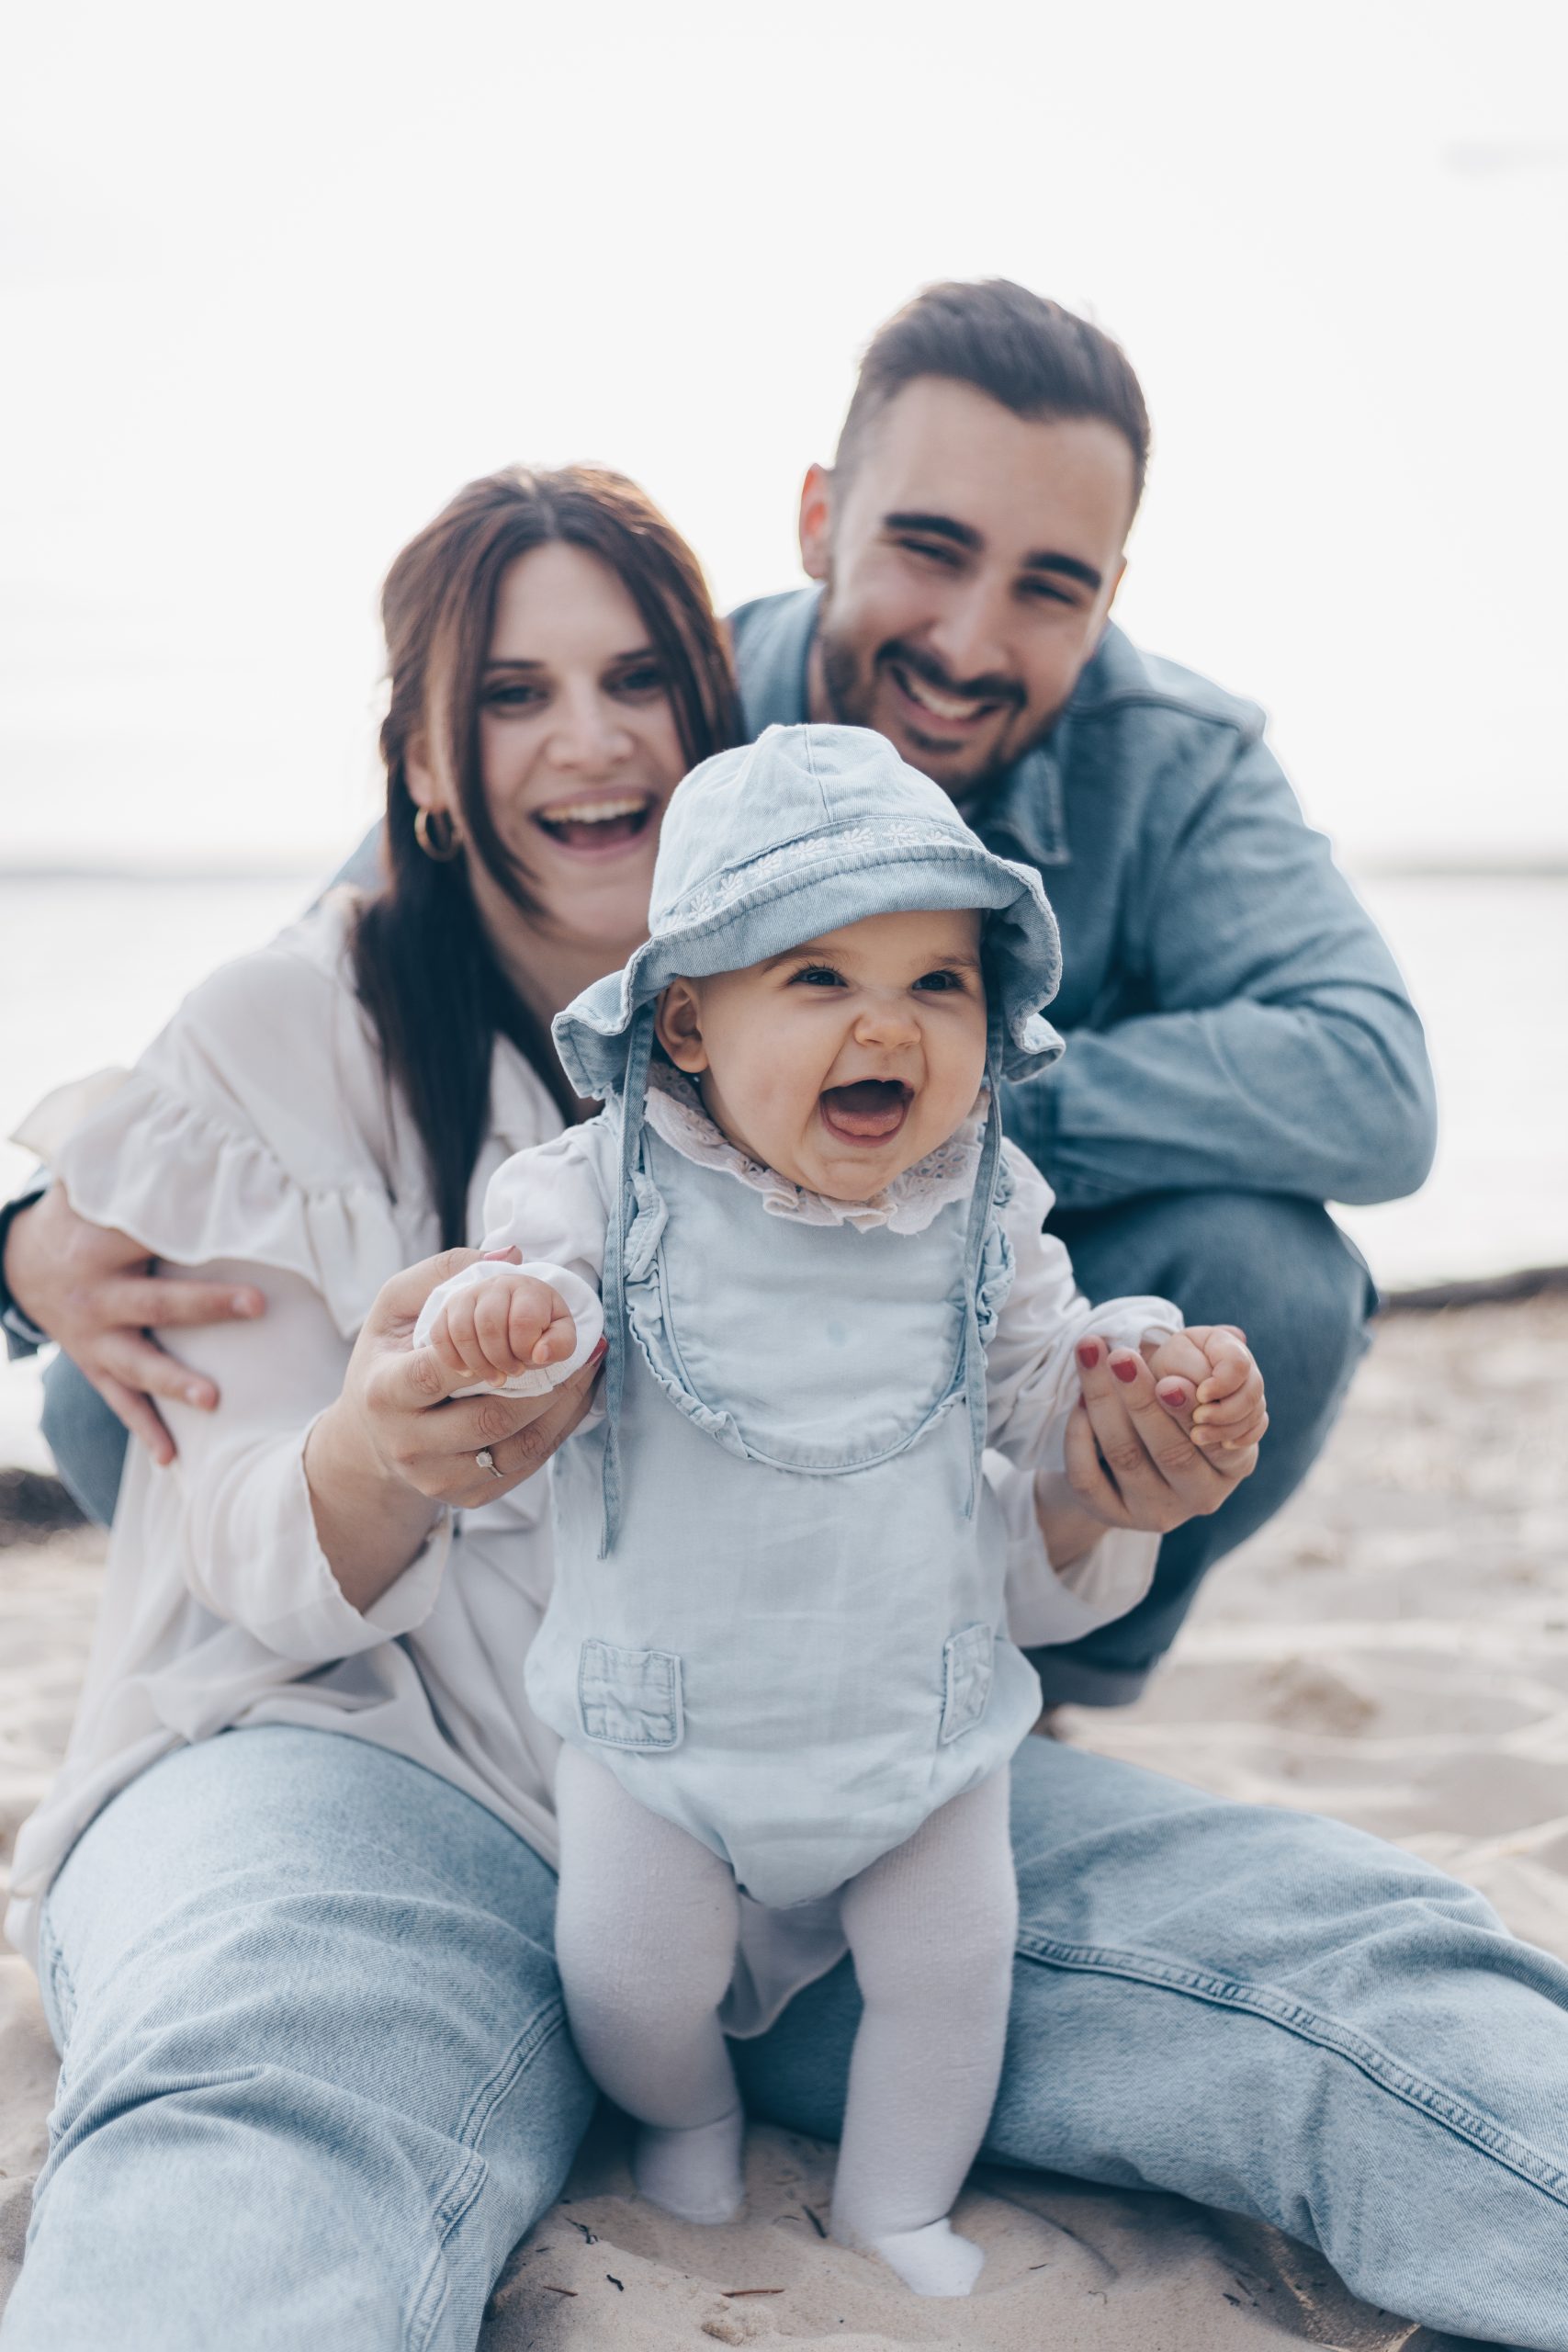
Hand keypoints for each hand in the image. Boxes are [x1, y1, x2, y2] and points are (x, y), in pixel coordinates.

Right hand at [2, 1183, 263, 1464]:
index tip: (243, 1228)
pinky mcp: (94, 1367)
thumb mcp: (93, 1188)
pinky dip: (146, 1432)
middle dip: (207, 1305)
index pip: (149, 1236)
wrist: (19, 1266)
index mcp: (98, 1245)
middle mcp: (95, 1295)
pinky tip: (173, 1460)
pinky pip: (120, 1404)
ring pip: (136, 1364)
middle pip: (155, 1302)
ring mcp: (93, 1338)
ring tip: (213, 1399)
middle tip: (257, 1304)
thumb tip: (175, 1125)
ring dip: (175, 1382)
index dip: (189, 1230)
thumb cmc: (79, 1219)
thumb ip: (130, 1169)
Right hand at [305, 1247, 605, 1610]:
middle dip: (542, 1382)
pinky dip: (558, 1429)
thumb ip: (444, 1272)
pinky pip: (526, 1466)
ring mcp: (439, 1478)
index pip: (438, 1374)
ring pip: (517, 1448)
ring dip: (562, 1406)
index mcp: (384, 1392)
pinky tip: (574, 1396)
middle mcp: (408, 1444)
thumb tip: (509, 1255)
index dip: (489, 1350)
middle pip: (490, 1418)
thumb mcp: (395, 1308)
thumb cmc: (388, 1360)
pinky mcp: (467, 1498)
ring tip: (587, 1367)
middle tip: (576, 1347)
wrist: (371, 1441)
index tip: (528, 1328)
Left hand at [1037, 1331, 1263, 1550]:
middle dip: (1142, 1400)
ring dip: (1104, 1403)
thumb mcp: (1196, 1390)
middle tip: (1121, 1357)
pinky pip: (1088, 1478)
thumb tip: (1233, 1334)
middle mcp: (1199, 1496)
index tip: (1169, 1380)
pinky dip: (1079, 1436)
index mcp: (1231, 1464)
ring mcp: (1154, 1511)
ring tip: (1090, 1357)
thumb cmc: (1170, 1411)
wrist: (1120, 1464)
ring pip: (1126, 1457)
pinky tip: (1077, 1401)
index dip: (1190, 1411)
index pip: (1216, 1442)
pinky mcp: (1110, 1515)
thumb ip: (1210, 1364)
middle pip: (1170, 1451)